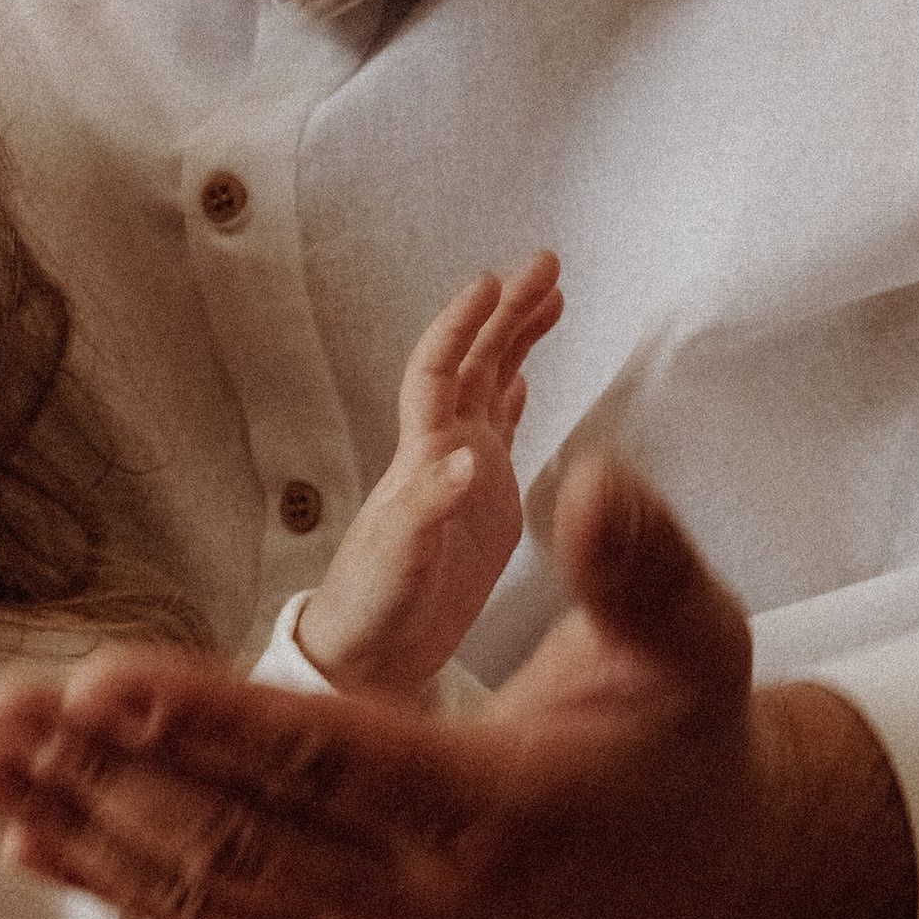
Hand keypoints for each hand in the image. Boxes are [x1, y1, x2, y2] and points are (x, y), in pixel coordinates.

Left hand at [0, 453, 917, 918]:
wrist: (712, 890)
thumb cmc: (689, 747)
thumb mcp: (698, 644)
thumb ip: (642, 563)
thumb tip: (594, 471)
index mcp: (493, 810)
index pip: (325, 761)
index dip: (207, 722)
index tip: (102, 678)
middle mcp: (417, 895)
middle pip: (232, 833)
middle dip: (103, 773)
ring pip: (201, 887)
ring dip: (80, 826)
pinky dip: (113, 881)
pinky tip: (24, 842)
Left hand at [297, 253, 559, 698]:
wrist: (367, 655)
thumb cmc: (371, 612)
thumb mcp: (401, 564)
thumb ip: (429, 510)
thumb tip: (464, 458)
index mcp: (421, 459)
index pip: (439, 371)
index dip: (462, 325)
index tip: (494, 281)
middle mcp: (440, 454)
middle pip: (474, 362)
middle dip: (508, 311)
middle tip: (547, 263)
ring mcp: (461, 476)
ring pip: (491, 387)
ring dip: (516, 340)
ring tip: (552, 296)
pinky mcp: (481, 505)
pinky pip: (499, 433)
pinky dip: (514, 396)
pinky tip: (526, 377)